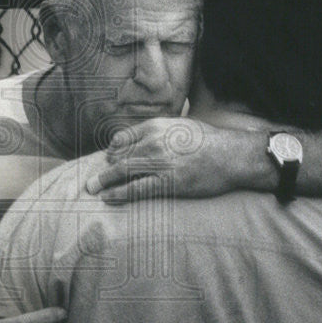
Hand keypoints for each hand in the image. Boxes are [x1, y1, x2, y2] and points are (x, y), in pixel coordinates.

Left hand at [85, 117, 261, 203]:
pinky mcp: (166, 183)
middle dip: (104, 169)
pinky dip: (119, 194)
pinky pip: (136, 189)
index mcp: (155, 127)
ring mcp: (158, 163)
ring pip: (123, 173)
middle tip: (92, 180)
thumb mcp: (180, 125)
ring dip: (104, 182)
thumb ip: (160, 130)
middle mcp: (153, 143)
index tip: (108, 158)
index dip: (112, 150)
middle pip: (119, 156)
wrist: (230, 156)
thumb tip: (144, 138)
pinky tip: (109, 197)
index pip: (123, 138)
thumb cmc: (208, 140)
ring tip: (93, 189)